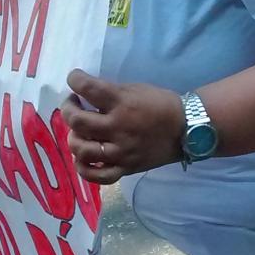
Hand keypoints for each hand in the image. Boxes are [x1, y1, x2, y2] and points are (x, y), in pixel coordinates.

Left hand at [59, 70, 184, 184]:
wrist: (186, 129)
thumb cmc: (161, 104)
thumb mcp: (136, 89)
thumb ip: (110, 93)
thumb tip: (85, 95)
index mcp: (122, 102)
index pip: (87, 87)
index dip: (74, 79)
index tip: (74, 78)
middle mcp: (118, 127)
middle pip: (77, 121)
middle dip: (68, 109)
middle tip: (73, 105)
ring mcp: (120, 151)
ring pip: (82, 149)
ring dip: (73, 138)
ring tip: (78, 133)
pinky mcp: (126, 168)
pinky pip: (97, 176)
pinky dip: (84, 168)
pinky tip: (83, 159)